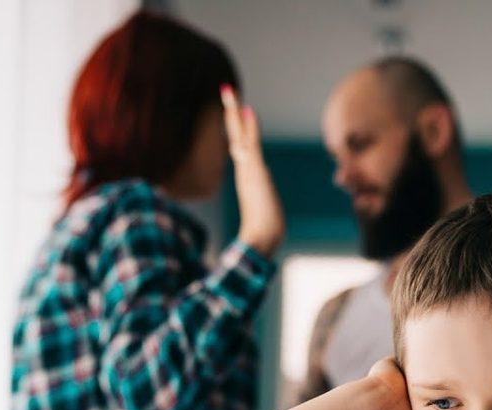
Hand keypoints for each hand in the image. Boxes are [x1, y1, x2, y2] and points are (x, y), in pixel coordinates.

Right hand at [221, 85, 284, 256]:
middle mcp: (244, 169)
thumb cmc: (263, 235)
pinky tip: (248, 110)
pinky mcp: (253, 171)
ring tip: (229, 90)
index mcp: (247, 177)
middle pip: (235, 134)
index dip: (238, 128)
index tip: (239, 111)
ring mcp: (247, 169)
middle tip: (226, 89)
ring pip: (238, 134)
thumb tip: (256, 229)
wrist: (261, 239)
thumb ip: (261, 216)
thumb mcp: (265, 218)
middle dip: (231, 113)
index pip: (240, 146)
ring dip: (234, 112)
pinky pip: (251, 143)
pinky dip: (249, 127)